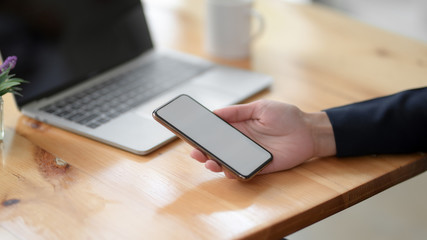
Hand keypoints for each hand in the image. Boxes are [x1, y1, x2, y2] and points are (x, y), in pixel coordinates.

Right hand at [190, 100, 335, 178]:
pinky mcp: (261, 166)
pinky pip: (244, 171)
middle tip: (196, 152)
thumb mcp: (260, 108)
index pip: (217, 131)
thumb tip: (215, 112)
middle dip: (205, 151)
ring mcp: (250, 155)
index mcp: (240, 126)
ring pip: (228, 162)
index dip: (204, 134)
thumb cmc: (287, 116)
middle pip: (219, 149)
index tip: (192, 135)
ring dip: (216, 163)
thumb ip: (238, 111)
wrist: (309, 131)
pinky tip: (228, 170)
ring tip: (210, 162)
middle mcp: (242, 142)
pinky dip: (234, 172)